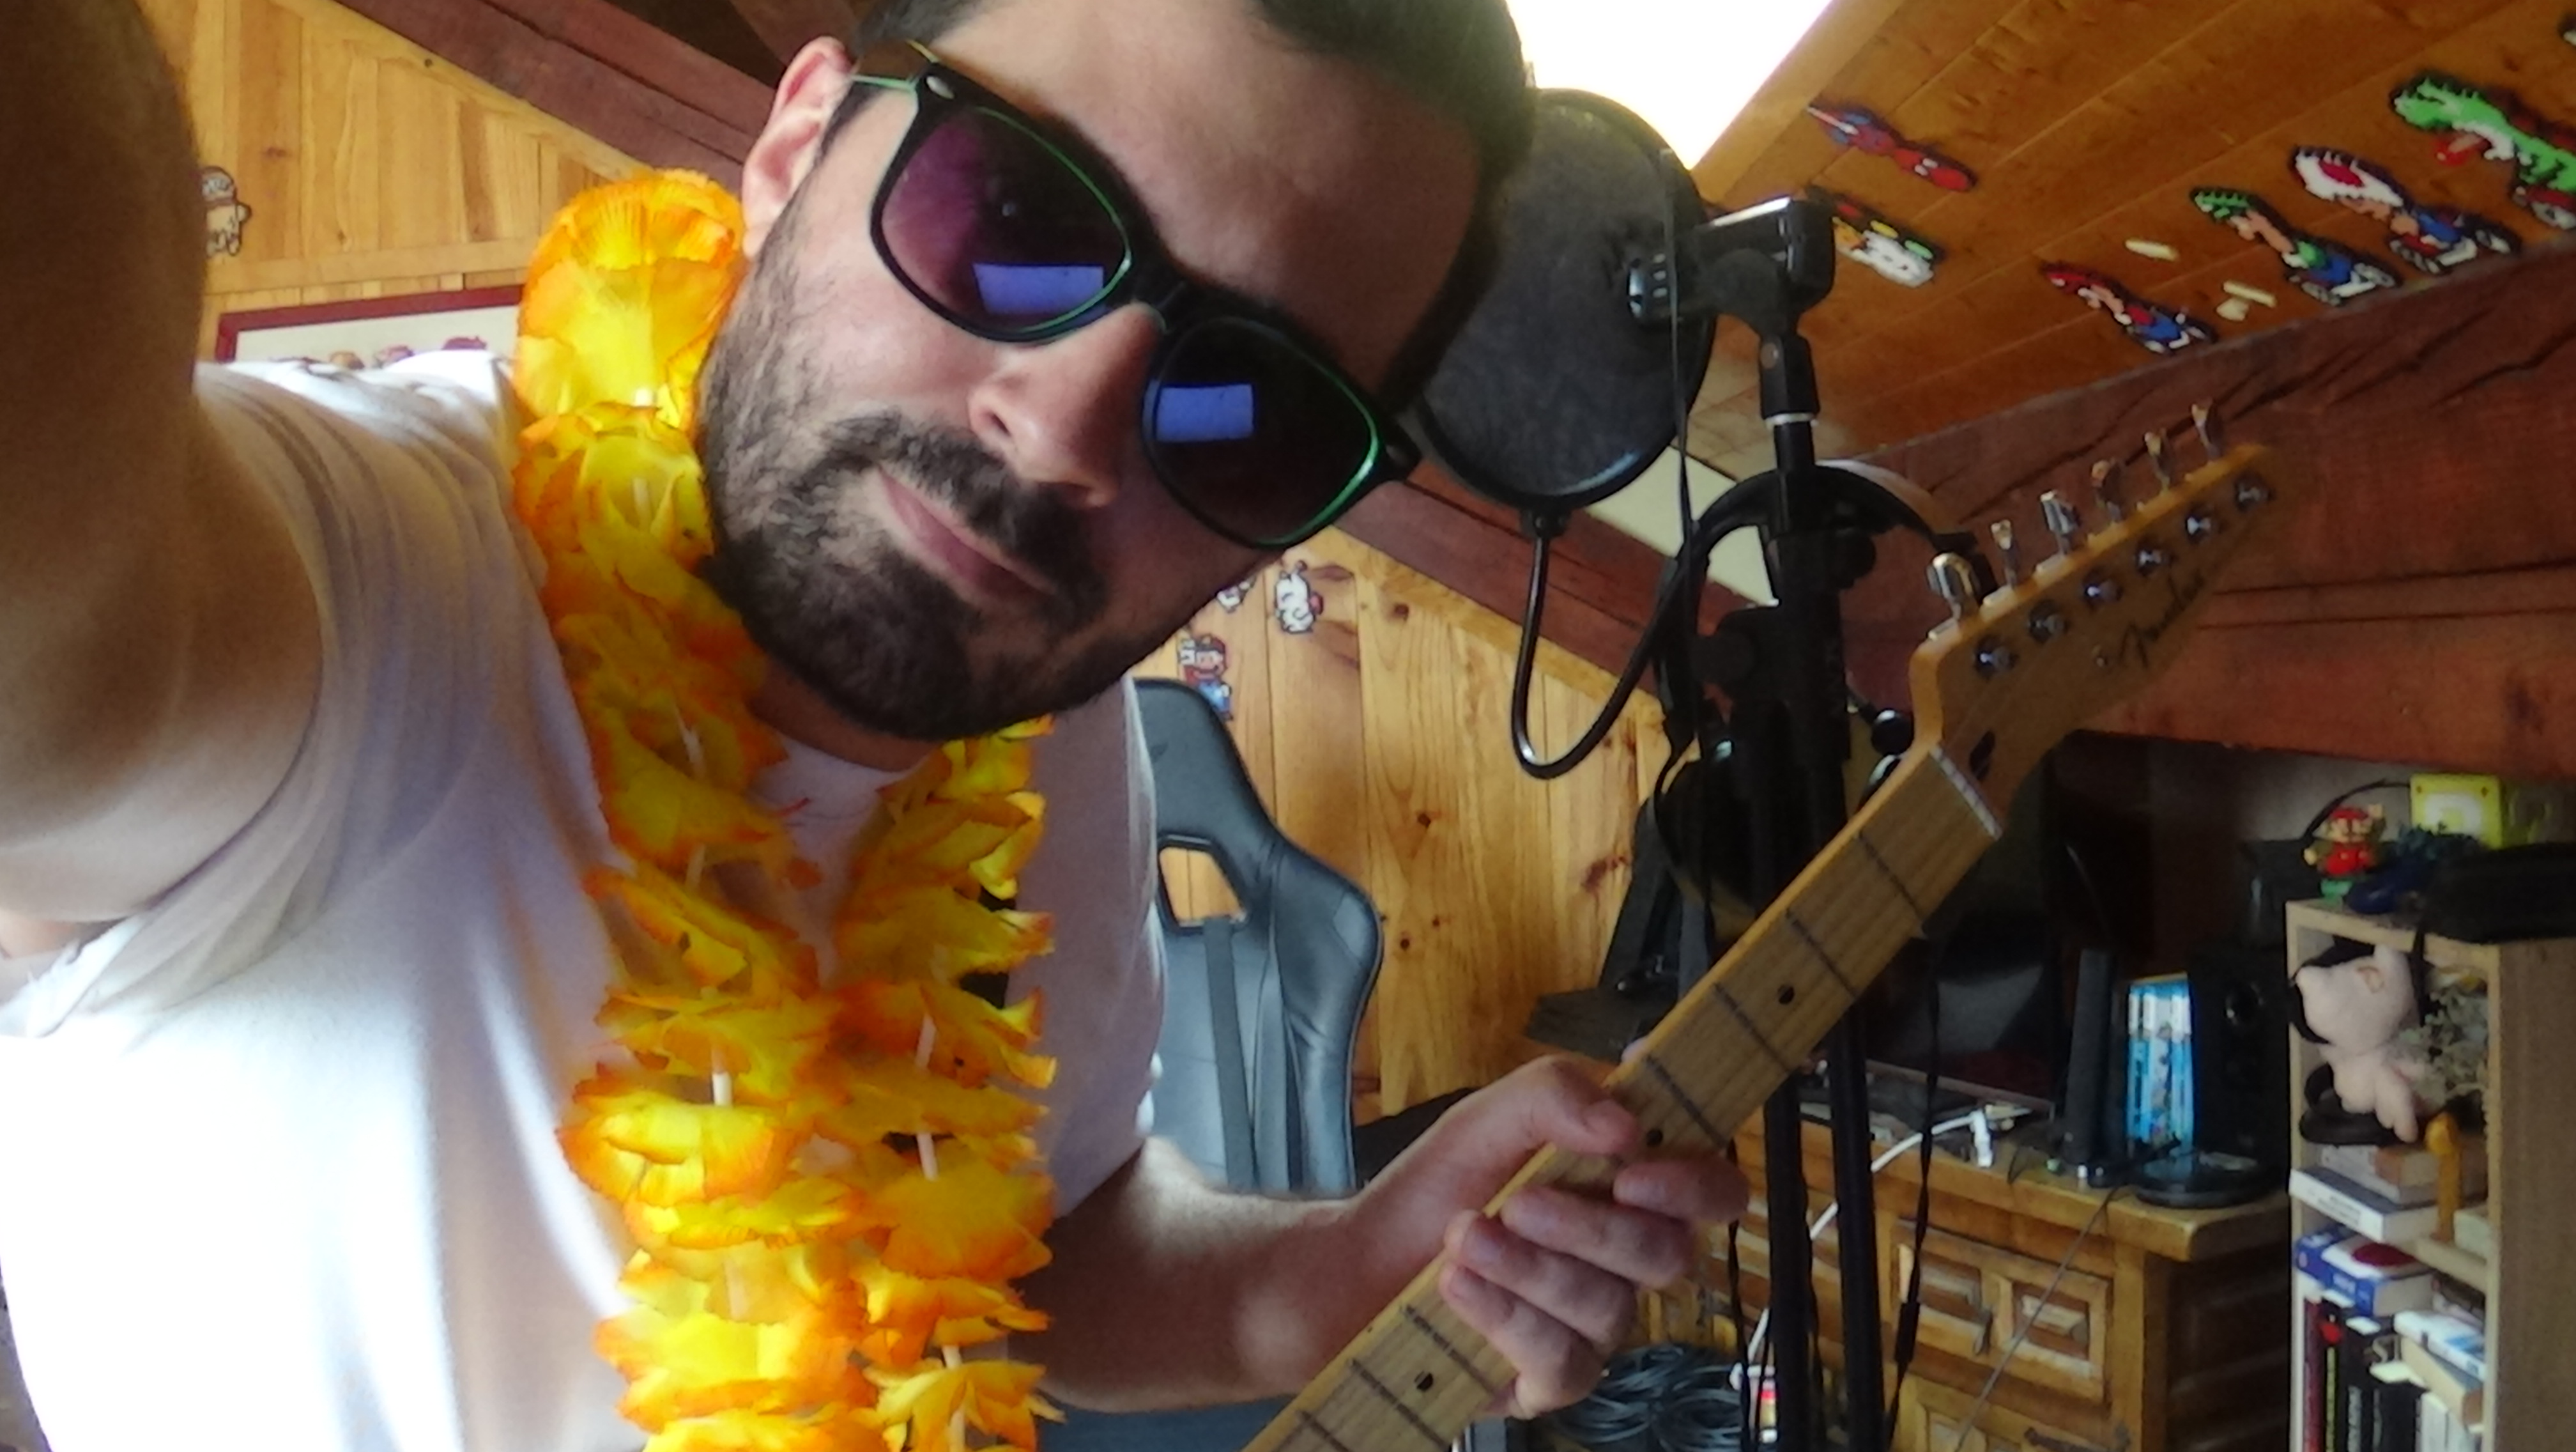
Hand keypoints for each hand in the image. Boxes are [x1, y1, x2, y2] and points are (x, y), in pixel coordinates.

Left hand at [1342, 1057, 1747, 1417]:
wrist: (1363, 1261)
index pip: (1714, 1191)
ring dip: (1529, 1268)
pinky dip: (1506, 1316)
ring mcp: (1594, 1326)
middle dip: (1590, 1228)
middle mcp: (1626, 1263)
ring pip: (1608, 1309)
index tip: (1631, 1174)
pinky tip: (1458, 1288)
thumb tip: (1625, 1125)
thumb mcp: (1488, 1117)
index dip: (1693, 1186)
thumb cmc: (1439, 1186)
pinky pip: (1563, 1362)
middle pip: (1666, 1256)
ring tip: (1462, 1238)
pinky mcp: (1552, 1379)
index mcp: (1630, 1190)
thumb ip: (1555, 1097)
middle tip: (1518, 1202)